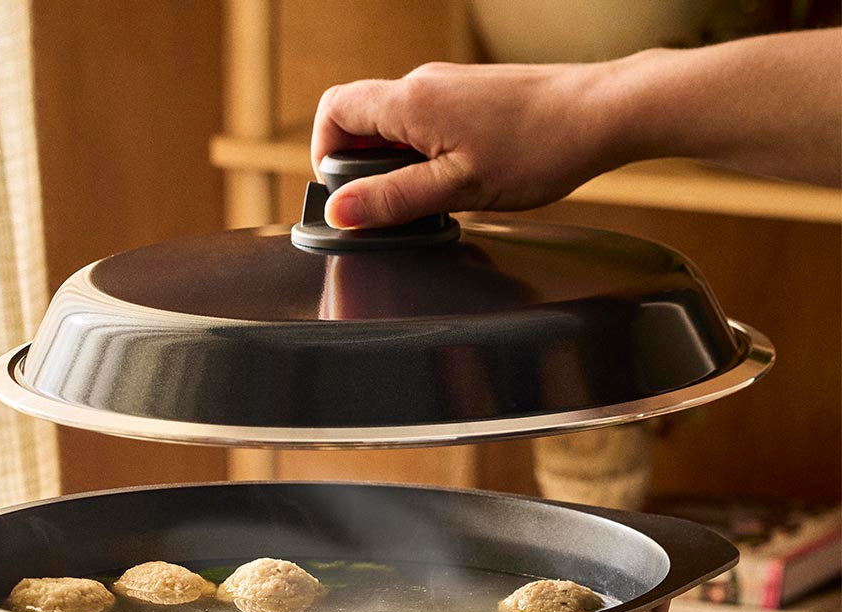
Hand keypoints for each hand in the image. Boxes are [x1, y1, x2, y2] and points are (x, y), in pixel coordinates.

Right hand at [311, 60, 622, 228]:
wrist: (601, 114)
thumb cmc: (539, 147)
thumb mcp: (458, 188)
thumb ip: (393, 199)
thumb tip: (340, 212)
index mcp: (412, 102)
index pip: (334, 110)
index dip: (324, 153)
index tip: (343, 193)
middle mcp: (425, 84)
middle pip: (361, 117)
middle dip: (360, 165)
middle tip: (388, 206)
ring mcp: (450, 86)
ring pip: (395, 123)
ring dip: (394, 163)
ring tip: (429, 197)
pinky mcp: (472, 96)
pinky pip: (426, 122)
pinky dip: (422, 153)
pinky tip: (456, 180)